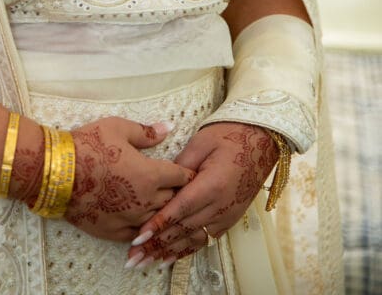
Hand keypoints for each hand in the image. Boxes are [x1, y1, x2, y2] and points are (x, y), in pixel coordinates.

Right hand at [64, 117, 194, 242]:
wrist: (57, 172)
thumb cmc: (88, 145)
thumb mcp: (118, 128)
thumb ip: (146, 132)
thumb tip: (169, 127)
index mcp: (150, 174)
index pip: (181, 177)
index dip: (186, 173)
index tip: (189, 172)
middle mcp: (145, 200)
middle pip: (172, 199)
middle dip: (176, 192)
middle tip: (175, 186)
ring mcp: (131, 219)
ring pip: (157, 219)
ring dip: (160, 211)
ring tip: (160, 204)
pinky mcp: (115, 231)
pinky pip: (138, 234)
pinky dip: (143, 227)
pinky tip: (142, 221)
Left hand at [126, 122, 277, 263]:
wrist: (261, 140)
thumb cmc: (230, 135)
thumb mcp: (202, 142)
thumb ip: (181, 164)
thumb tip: (163, 181)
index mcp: (212, 185)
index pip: (179, 209)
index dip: (158, 224)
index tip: (139, 236)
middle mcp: (220, 205)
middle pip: (184, 229)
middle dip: (157, 244)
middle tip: (134, 256)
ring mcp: (227, 214)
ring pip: (194, 239)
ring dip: (169, 252)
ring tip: (147, 261)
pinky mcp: (231, 218)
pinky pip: (206, 238)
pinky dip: (187, 249)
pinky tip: (171, 256)